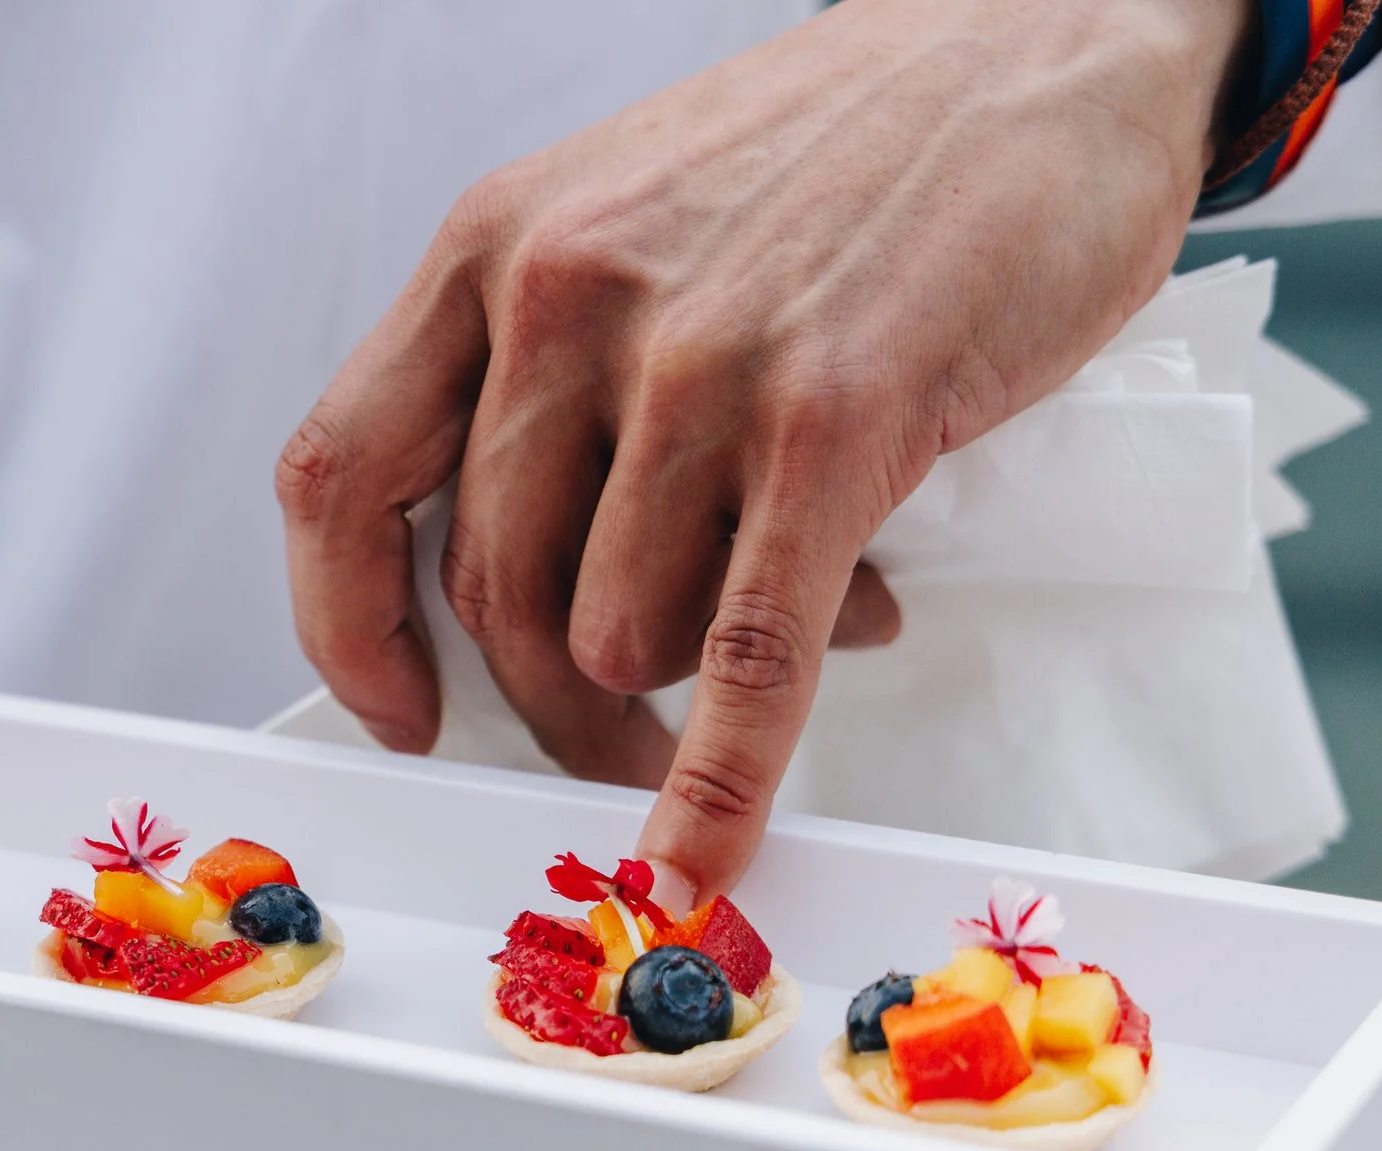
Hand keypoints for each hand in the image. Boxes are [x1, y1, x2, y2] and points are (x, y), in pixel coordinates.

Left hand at [280, 0, 1248, 898]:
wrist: (1041, 37)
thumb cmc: (839, 146)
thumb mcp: (626, 216)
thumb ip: (552, 378)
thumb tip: (536, 587)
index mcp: (496, 250)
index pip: (340, 478)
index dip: (348, 625)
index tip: (393, 703)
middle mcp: (570, 298)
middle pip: (489, 593)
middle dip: (547, 705)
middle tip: (611, 739)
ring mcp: (700, 361)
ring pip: (610, 636)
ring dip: (676, 698)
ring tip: (789, 636)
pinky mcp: (837, 420)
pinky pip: (746, 649)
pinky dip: (722, 771)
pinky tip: (710, 840)